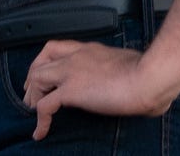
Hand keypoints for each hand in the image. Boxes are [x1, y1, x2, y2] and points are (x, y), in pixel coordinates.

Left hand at [19, 40, 169, 139]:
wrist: (149, 78)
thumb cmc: (149, 73)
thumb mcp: (129, 65)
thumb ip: (120, 71)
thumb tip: (126, 84)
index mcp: (90, 49)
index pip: (56, 47)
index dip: (44, 61)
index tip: (43, 76)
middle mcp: (76, 56)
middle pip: (41, 60)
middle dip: (32, 78)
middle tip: (31, 96)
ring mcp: (71, 72)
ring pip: (37, 78)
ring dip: (32, 96)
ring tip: (32, 113)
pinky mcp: (71, 91)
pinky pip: (44, 105)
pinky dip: (39, 120)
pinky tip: (40, 132)